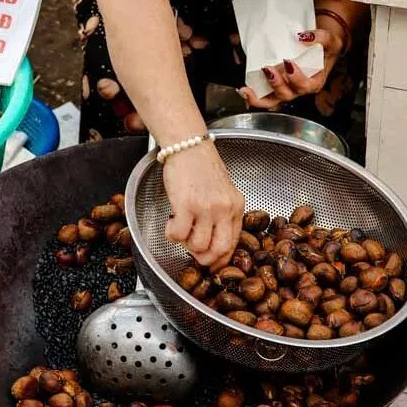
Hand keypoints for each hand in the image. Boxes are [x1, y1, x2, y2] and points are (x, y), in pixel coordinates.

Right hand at [163, 140, 244, 269]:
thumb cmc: (200, 165)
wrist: (187, 145)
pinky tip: (170, 224)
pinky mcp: (186, 204)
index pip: (233, 243)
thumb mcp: (222, 189)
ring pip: (198, 245)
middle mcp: (224, 208)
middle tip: (194, 253)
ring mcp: (206, 207)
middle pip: (219, 250)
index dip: (220, 258)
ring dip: (185, 243)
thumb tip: (211, 240)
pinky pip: (178, 234)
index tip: (210, 261)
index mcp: (236, 206)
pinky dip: (172, 235)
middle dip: (205, 259)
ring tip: (180, 230)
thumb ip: (222, 212)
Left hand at [238, 27, 344, 109]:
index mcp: (314, 82)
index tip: (289, 64)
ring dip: (259, 98)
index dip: (297, 78)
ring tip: (247, 90)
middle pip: (287, 94)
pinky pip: (265, 96)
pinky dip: (254, 97)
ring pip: (273, 100)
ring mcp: (286, 88)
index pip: (306, 86)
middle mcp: (299, 88)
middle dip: (276, 84)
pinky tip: (244, 91)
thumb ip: (321, 37)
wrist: (319, 45)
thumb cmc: (325, 47)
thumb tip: (303, 37)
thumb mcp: (330, 40)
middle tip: (268, 70)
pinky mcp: (275, 85)